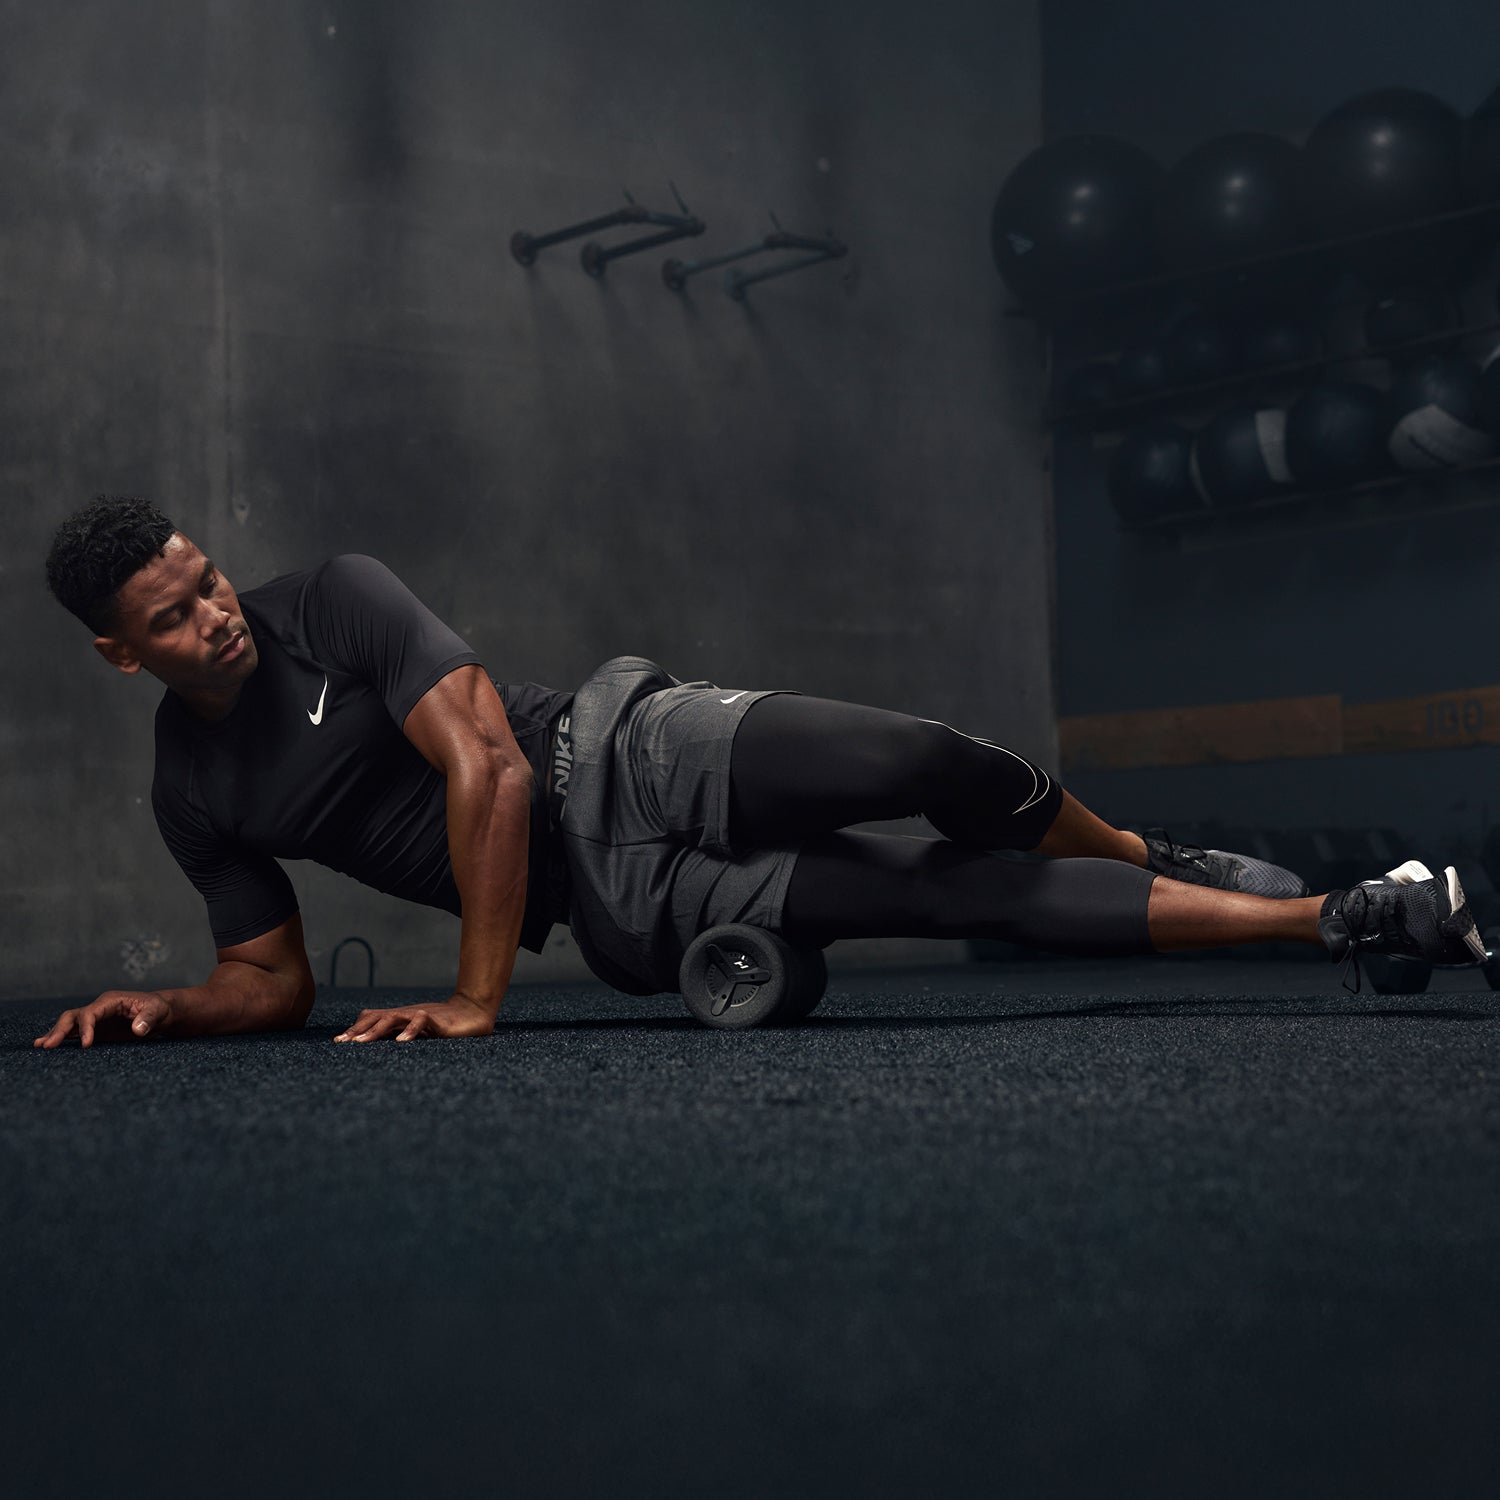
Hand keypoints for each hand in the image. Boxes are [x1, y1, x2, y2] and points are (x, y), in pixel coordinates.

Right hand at [34, 991, 173, 1048]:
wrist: (161, 1012)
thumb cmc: (159, 1009)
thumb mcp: (158, 1011)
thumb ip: (148, 1019)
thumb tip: (137, 1030)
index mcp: (110, 1001)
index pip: (90, 1013)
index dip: (86, 1028)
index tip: (86, 1045)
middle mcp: (99, 1008)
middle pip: (73, 1016)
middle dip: (60, 1030)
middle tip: (48, 1046)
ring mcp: (96, 1019)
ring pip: (70, 1024)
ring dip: (55, 1034)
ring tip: (40, 1046)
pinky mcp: (97, 1030)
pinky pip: (76, 1033)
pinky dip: (63, 1039)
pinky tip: (49, 1046)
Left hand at [334, 995, 496, 1042]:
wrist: (474, 1012)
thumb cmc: (445, 1025)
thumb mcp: (418, 1032)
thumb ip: (401, 1036)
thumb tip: (379, 1046)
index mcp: (400, 1018)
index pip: (372, 1018)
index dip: (355, 1029)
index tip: (338, 1042)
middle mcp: (406, 1014)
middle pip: (377, 1017)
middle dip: (358, 1030)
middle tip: (341, 1043)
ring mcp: (420, 1015)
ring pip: (393, 1018)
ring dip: (375, 1030)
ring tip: (361, 1043)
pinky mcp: (437, 1019)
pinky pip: (420, 1021)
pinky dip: (410, 1031)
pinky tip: (401, 1042)